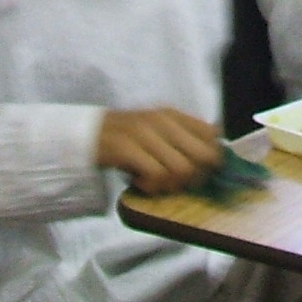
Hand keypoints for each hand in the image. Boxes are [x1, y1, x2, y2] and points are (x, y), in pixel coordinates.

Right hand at [98, 108, 221, 195]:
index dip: (213, 157)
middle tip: (178, 183)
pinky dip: (152, 185)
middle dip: (196, 175)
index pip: (212, 134)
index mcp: (173, 115)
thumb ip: (183, 139)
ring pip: (181, 168)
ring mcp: (144, 133)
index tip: (201, 171)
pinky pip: (156, 174)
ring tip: (156, 183)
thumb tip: (213, 159)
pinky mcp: (126, 148)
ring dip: (171, 184)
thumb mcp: (158, 131)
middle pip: (202, 155)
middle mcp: (162, 120)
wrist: (88, 134)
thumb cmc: (127, 138)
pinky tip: (142, 183)